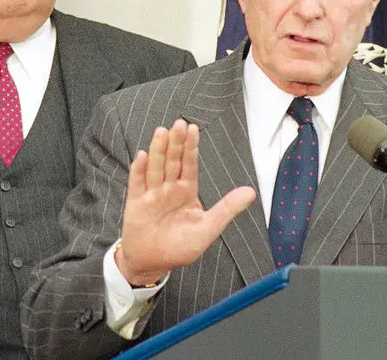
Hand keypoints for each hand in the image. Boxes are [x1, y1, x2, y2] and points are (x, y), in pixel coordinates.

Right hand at [115, 119, 255, 286]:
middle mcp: (168, 189)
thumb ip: (227, 209)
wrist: (153, 263)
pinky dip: (139, 170)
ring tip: (161, 132)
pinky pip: (137, 183)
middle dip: (176, 143)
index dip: (190, 147)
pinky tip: (142, 156)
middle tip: (179, 123)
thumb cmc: (180, 247)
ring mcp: (151, 194)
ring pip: (156, 168)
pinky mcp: (136, 203)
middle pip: (172, 161)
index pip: (189, 165)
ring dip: (158, 150)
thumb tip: (251, 192)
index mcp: (186, 191)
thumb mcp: (208, 228)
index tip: (193, 128)